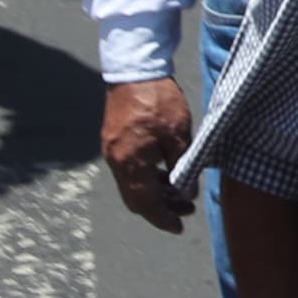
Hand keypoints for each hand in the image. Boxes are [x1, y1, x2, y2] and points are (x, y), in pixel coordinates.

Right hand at [100, 77, 195, 232]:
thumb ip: (182, 165)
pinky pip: (129, 169)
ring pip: (132, 184)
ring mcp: (112, 150)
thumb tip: (185, 191)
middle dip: (160, 208)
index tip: (178, 227)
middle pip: (135, 198)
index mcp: (131, 163)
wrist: (135, 71)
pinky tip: (165, 172)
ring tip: (180, 191)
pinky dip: (146, 177)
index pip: (145, 203)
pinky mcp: (114, 140)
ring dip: (154, 192)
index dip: (162, 218)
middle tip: (185, 211)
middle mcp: (116, 161)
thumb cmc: (159, 100)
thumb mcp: (179, 135)